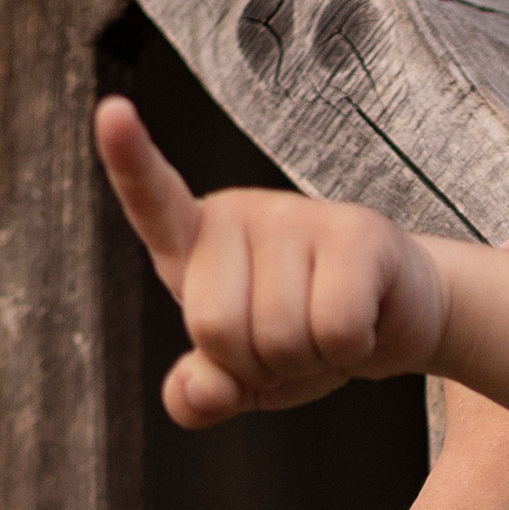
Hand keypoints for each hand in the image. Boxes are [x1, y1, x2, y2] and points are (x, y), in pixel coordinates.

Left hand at [95, 93, 452, 426]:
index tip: (111, 112)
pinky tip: (360, 323)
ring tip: (326, 332)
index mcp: (197, 240)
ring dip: (308, 362)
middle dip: (255, 366)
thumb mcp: (245, 376)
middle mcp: (242, 213)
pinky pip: (335, 329)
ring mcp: (300, 216)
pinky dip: (350, 352)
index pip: (153, 199)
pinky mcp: (358, 233)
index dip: (128, 159)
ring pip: (279, 338)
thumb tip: (193, 397)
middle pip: (215, 328)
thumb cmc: (307, 332)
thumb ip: (205, 390)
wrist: (397, 315)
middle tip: (288, 347)